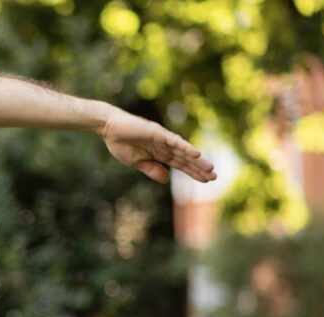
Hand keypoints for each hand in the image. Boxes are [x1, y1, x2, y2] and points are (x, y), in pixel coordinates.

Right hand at [101, 109, 215, 183]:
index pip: (180, 165)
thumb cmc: (120, 144)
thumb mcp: (137, 162)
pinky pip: (175, 141)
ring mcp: (163, 139)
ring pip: (184, 151)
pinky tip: (196, 154)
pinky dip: (185, 147)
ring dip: (197, 160)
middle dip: (199, 168)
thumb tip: (166, 180)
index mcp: (159, 155)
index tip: (206, 180)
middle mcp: (165, 146)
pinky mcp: (158, 133)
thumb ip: (152, 170)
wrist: (109, 129)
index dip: (193, 172)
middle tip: (214, 176)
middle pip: (186, 159)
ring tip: (210, 168)